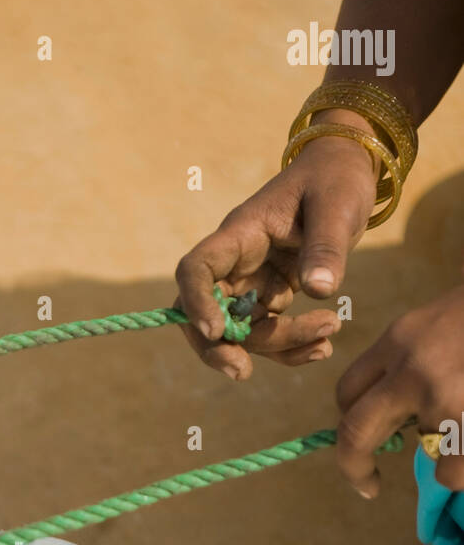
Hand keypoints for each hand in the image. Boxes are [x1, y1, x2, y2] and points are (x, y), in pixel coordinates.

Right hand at [174, 114, 378, 379]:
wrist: (348, 172)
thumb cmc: (337, 179)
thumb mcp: (338, 206)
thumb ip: (326, 246)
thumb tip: (319, 290)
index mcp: (241, 234)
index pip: (196, 270)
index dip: (196, 302)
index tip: (217, 331)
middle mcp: (238, 263)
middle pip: (205, 312)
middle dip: (218, 347)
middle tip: (243, 372)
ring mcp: (253, 282)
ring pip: (244, 331)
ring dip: (278, 346)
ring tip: (329, 337)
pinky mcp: (273, 295)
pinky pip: (271, 332)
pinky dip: (293, 347)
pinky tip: (323, 347)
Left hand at [337, 284, 463, 495]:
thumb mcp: (439, 324)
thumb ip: (415, 363)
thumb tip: (404, 415)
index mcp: (399, 339)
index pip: (348, 391)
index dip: (350, 422)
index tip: (361, 444)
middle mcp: (411, 368)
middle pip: (355, 432)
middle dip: (354, 467)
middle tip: (368, 486)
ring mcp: (443, 396)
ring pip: (430, 455)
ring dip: (453, 454)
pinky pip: (454, 471)